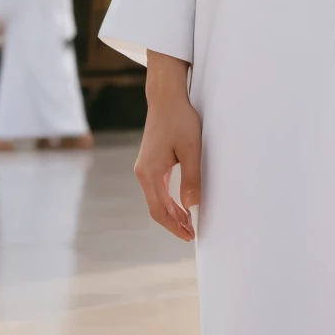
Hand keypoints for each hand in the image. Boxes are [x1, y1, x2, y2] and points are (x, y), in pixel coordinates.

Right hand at [134, 51, 201, 241]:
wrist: (165, 99)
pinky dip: (168, 201)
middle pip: (155, 208)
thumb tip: (191, 206)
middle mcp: (142, 173)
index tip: (190, 236)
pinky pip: (156, 189)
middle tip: (191, 235)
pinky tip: (181, 205)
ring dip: (171, 213)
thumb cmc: (180, 120)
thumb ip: (191, 178)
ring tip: (188, 224)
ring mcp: (144, 168)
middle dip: (173, 223)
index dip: (175, 225)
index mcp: (150, 172)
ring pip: (155, 200)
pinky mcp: (149, 163)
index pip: (160, 209)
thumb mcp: (191, 149)